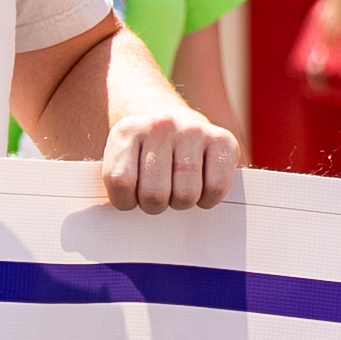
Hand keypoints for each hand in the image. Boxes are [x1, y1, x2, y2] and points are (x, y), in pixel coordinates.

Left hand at [97, 97, 237, 211]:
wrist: (172, 116)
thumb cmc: (144, 152)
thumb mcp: (121, 158)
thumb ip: (117, 183)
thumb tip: (119, 223)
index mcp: (127, 131)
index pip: (120, 182)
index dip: (125, 201)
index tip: (130, 198)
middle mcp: (161, 125)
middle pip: (154, 193)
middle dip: (154, 205)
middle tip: (156, 196)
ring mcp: (193, 130)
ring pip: (185, 194)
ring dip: (180, 202)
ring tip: (176, 190)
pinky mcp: (223, 139)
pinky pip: (216, 187)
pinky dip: (208, 199)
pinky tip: (200, 188)